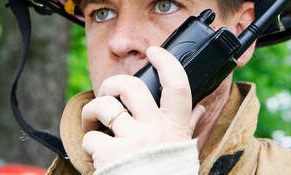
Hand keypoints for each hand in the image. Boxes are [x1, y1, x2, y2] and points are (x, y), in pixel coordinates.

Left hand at [81, 46, 204, 169]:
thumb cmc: (167, 174)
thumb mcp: (183, 151)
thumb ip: (188, 126)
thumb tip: (201, 107)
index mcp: (174, 128)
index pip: (178, 87)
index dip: (166, 62)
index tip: (154, 51)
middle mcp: (154, 131)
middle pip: (130, 87)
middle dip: (112, 83)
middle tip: (107, 94)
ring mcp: (131, 142)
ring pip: (103, 108)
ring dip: (91, 112)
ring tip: (92, 123)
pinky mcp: (109, 154)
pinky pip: (90, 138)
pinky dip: (89, 145)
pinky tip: (97, 155)